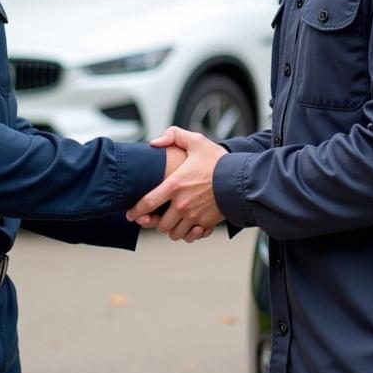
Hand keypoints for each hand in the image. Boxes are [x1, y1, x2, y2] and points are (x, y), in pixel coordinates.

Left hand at [127, 126, 225, 240]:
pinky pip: (192, 236)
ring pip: (175, 233)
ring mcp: (194, 216)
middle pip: (160, 224)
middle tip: (157, 217)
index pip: (147, 203)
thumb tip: (154, 142)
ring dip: (172, 229)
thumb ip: (174, 135)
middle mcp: (182, 204)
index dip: (135, 211)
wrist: (241, 178)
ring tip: (173, 222)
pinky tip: (189, 226)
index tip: (131, 215)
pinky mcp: (207, 223)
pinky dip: (188, 234)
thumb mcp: (196, 142)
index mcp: (175, 185)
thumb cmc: (218, 161)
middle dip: (156, 222)